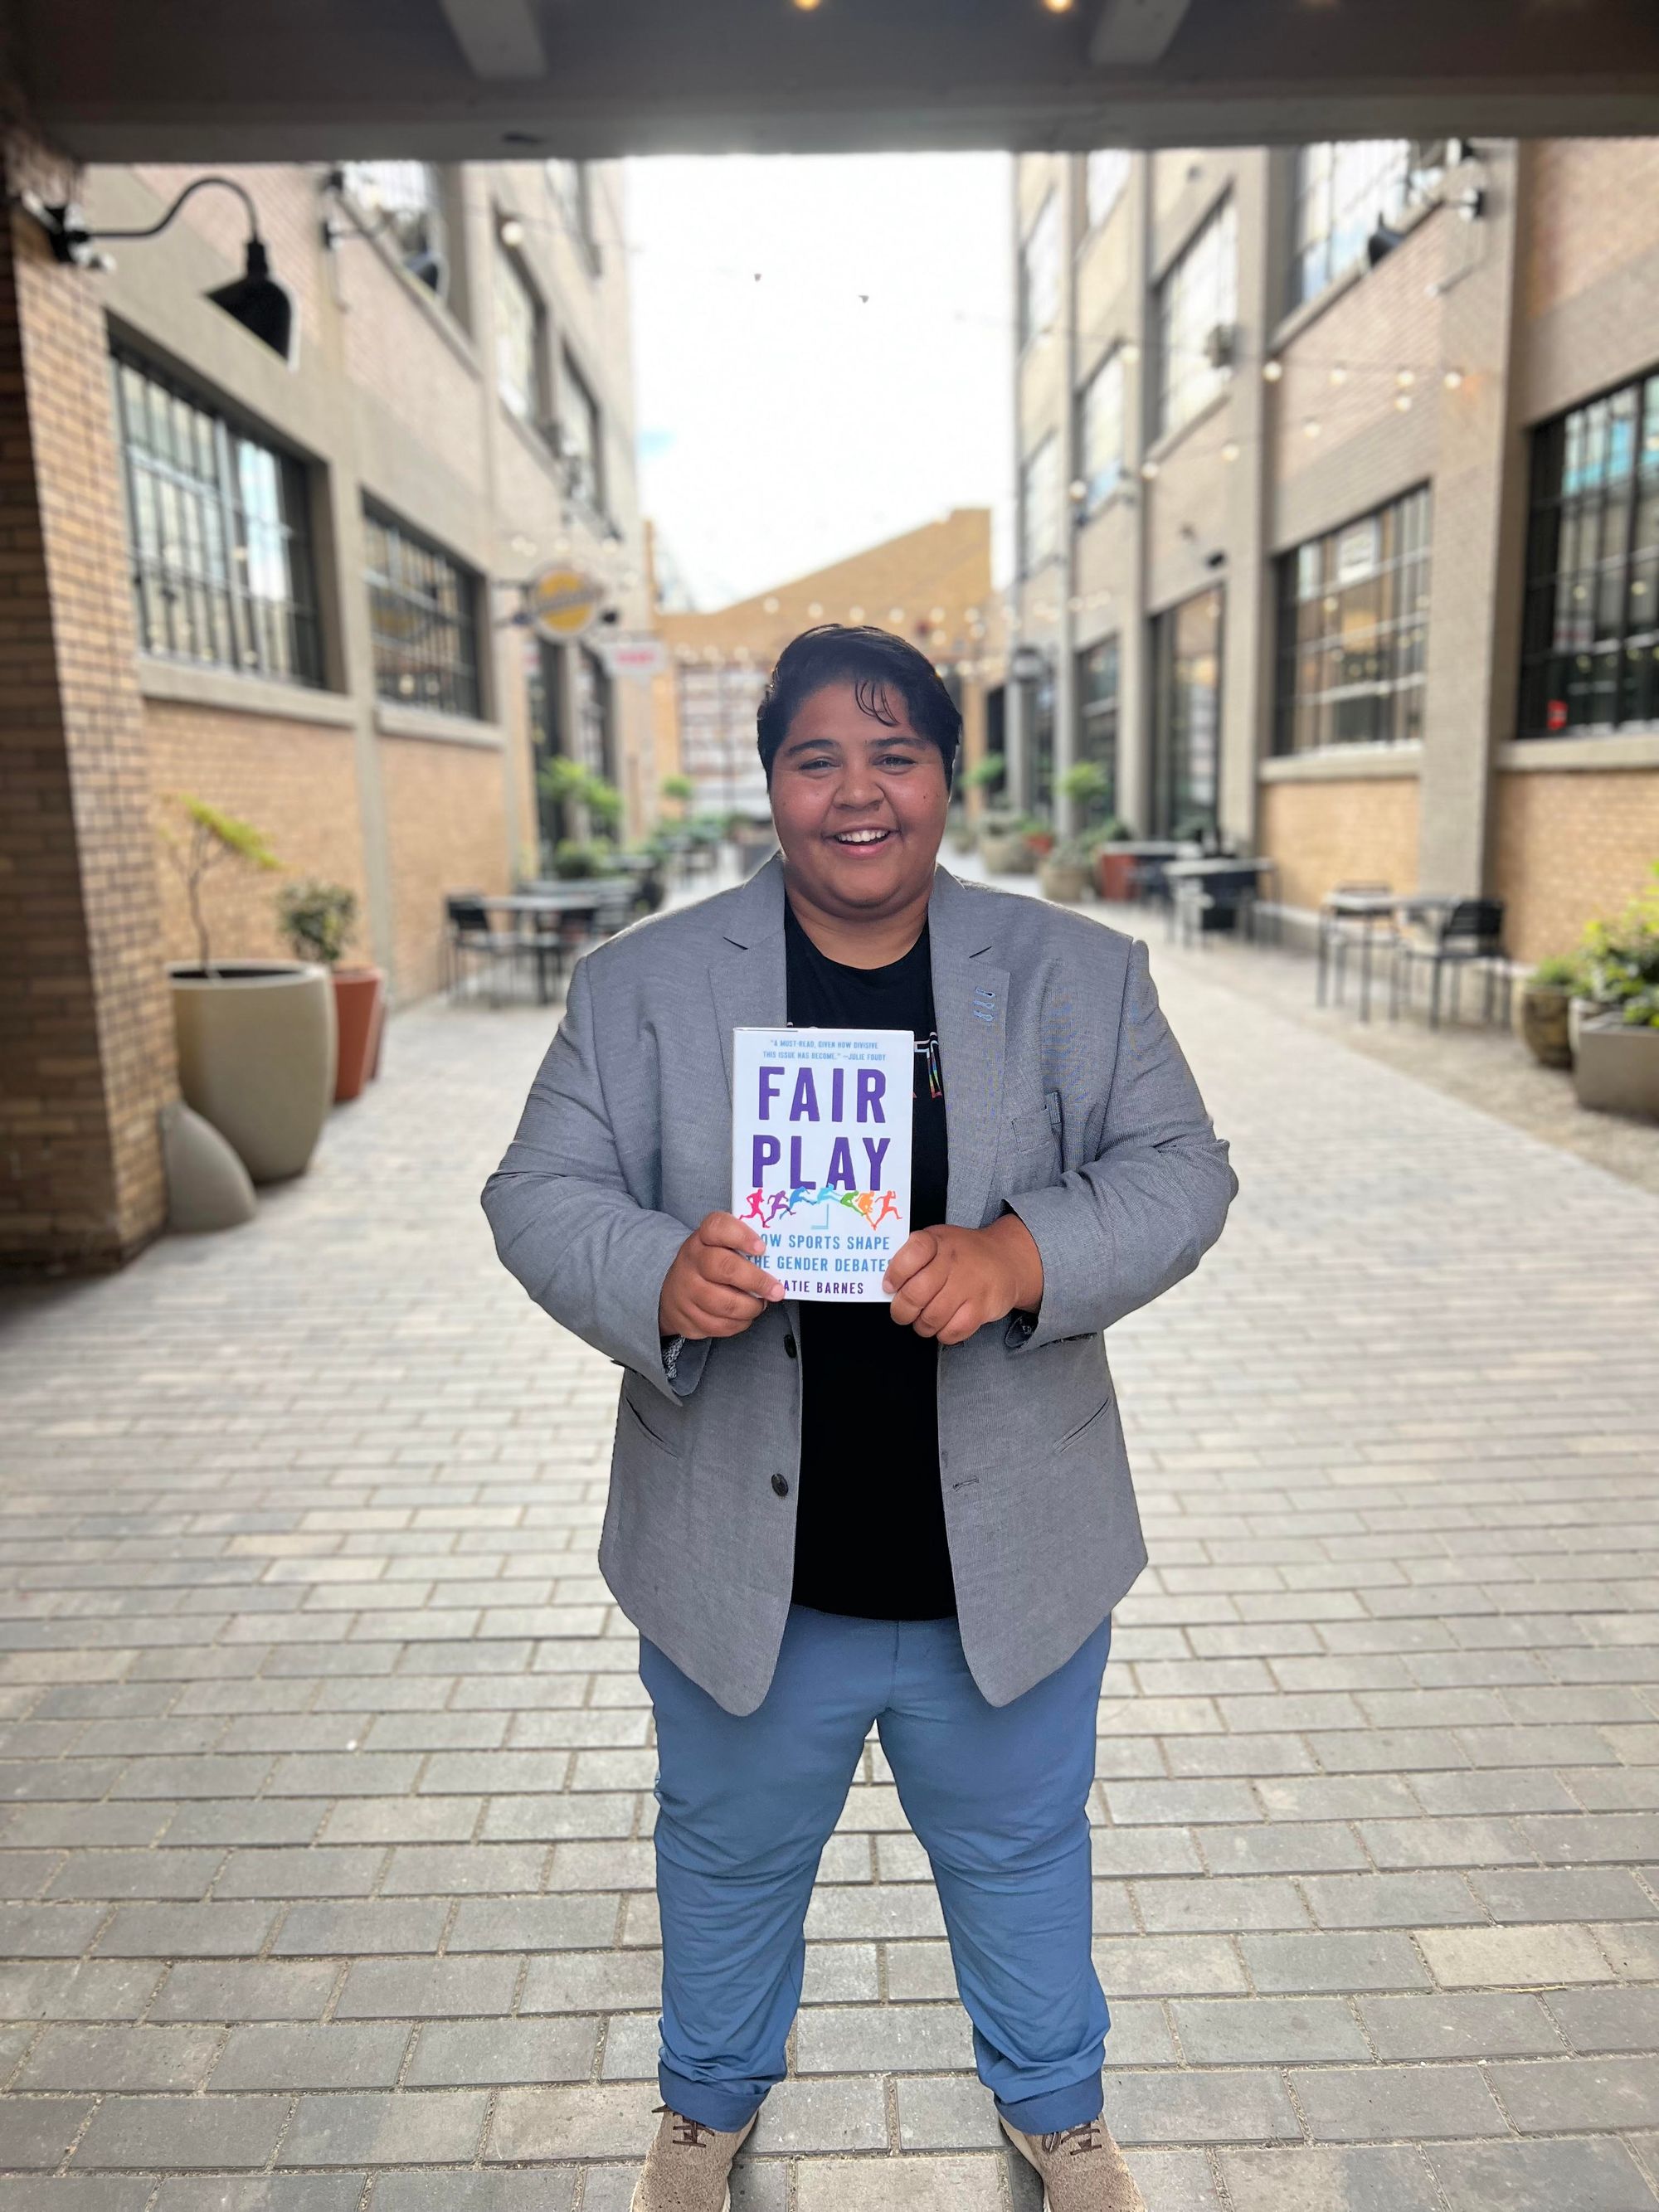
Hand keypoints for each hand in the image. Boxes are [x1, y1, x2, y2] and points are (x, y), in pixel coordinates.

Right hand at [659, 1212, 785, 1339]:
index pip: (717, 1227)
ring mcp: (686, 1289)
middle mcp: (692, 1261)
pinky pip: (717, 1325)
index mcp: (703, 1238)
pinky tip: (744, 1317)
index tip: (762, 1248)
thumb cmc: (710, 1264)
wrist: (674, 1290)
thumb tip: (778, 1258)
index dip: (741, 1236)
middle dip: (756, 1280)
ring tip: (760, 1304)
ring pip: (723, 1303)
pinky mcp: (686, 1316)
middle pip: (724, 1268)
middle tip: (776, 1290)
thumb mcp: (720, 1247)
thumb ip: (744, 1248)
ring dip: (750, 1307)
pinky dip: (738, 1324)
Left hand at [883, 1215, 1043, 1344]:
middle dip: (902, 1311)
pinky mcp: (982, 1307)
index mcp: (937, 1241)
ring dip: (922, 1325)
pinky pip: (952, 1332)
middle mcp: (953, 1261)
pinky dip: (943, 1334)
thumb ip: (912, 1257)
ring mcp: (969, 1285)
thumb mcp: (938, 1241)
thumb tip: (886, 1284)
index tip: (890, 1286)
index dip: (894, 1275)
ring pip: (931, 1318)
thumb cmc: (963, 1254)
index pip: (909, 1256)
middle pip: (915, 1294)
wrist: (1007, 1259)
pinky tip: (945, 1324)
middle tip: (903, 1312)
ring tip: (926, 1318)